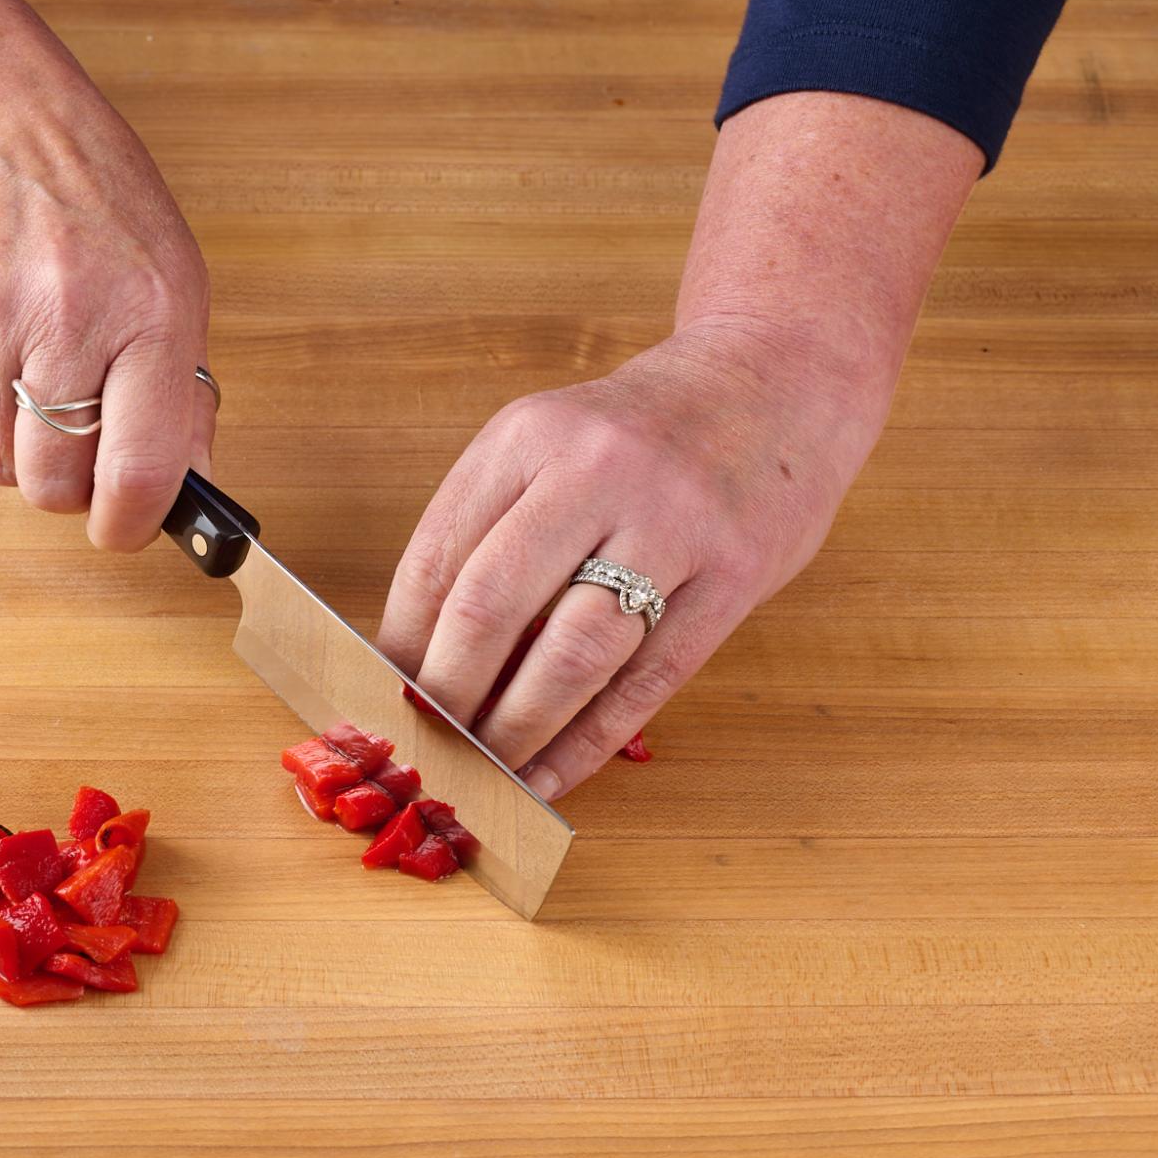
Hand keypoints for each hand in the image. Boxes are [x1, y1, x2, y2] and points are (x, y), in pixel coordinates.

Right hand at [0, 44, 214, 550]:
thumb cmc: (101, 205)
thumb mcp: (176, 283)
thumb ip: (183, 393)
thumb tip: (186, 488)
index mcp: (148, 316)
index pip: (137, 469)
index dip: (129, 523)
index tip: (126, 527)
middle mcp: (65, 320)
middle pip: (51, 483)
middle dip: (69, 489)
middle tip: (82, 453)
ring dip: (19, 451)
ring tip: (40, 390)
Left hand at [377, 322, 892, 798]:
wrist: (778, 381)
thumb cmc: (643, 433)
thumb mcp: (551, 445)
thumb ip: (490, 530)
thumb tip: (417, 654)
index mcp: (530, 435)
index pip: (438, 556)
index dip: (400, 642)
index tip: (379, 697)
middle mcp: (596, 471)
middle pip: (491, 606)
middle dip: (445, 694)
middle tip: (424, 745)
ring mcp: (673, 525)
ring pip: (571, 654)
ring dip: (514, 730)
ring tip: (482, 771)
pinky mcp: (733, 579)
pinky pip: (646, 682)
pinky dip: (587, 743)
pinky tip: (550, 776)